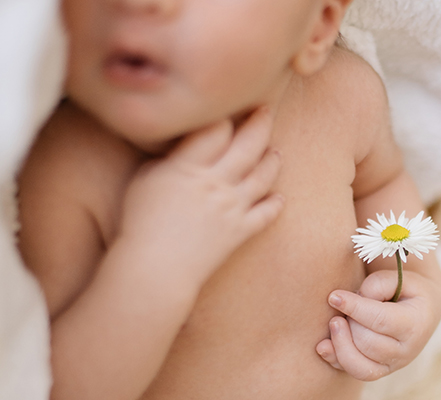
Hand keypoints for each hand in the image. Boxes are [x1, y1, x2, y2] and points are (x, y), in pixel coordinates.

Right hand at [117, 107, 283, 290]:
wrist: (155, 269)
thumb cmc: (140, 223)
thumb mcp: (145, 180)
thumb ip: (169, 159)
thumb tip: (183, 147)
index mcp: (190, 166)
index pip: (217, 129)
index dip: (224, 116)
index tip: (228, 108)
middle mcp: (217, 182)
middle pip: (248, 145)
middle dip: (260, 123)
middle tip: (266, 110)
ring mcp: (233, 207)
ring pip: (263, 176)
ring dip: (272, 161)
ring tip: (275, 152)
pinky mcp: (240, 231)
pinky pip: (265, 214)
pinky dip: (275, 205)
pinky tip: (279, 198)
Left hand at [316, 269, 440, 380]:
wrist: (421, 313)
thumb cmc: (406, 290)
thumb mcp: (399, 279)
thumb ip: (377, 285)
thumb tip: (352, 301)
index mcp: (414, 324)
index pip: (380, 320)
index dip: (354, 308)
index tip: (334, 296)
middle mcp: (406, 350)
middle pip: (368, 343)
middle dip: (349, 323)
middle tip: (340, 305)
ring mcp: (393, 365)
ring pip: (359, 365)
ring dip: (340, 343)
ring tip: (334, 322)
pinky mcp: (379, 372)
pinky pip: (354, 373)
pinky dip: (335, 360)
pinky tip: (324, 345)